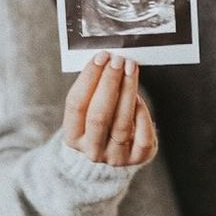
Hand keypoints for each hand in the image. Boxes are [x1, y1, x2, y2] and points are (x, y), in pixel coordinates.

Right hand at [63, 52, 156, 166]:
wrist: (118, 152)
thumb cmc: (103, 122)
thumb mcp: (90, 110)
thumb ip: (94, 90)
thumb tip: (107, 60)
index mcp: (73, 137)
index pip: (76, 105)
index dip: (88, 78)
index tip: (100, 57)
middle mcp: (92, 150)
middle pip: (98, 115)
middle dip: (109, 83)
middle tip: (118, 61)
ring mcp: (115, 157)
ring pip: (122, 123)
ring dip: (127, 91)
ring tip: (131, 69)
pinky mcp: (137, 158)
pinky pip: (143, 136)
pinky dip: (142, 114)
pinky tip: (139, 98)